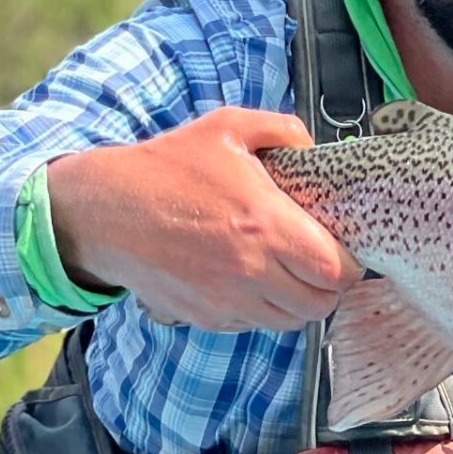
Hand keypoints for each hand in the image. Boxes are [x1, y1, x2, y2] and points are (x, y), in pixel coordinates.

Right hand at [47, 107, 357, 331]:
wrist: (104, 210)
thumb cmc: (166, 167)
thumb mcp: (227, 129)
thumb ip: (282, 129)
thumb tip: (314, 147)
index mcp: (265, 225)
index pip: (336, 271)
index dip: (348, 264)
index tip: (341, 248)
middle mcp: (250, 270)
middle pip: (319, 305)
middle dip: (328, 286)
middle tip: (319, 263)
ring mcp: (227, 300)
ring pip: (289, 321)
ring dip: (297, 301)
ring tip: (287, 272)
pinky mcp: (206, 316)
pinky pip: (253, 324)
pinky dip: (262, 310)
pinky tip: (252, 280)